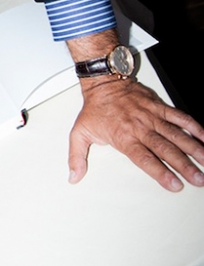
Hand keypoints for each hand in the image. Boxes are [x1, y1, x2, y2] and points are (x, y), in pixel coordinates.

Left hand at [69, 76, 203, 191]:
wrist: (103, 81)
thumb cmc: (95, 107)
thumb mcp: (79, 133)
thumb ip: (77, 157)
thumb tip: (73, 176)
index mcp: (124, 137)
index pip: (145, 158)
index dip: (160, 172)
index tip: (174, 184)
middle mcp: (140, 127)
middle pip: (166, 149)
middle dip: (184, 165)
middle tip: (198, 179)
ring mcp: (152, 116)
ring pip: (176, 134)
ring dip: (193, 149)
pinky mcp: (159, 107)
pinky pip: (179, 116)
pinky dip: (193, 126)